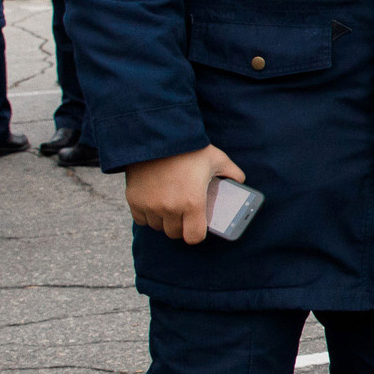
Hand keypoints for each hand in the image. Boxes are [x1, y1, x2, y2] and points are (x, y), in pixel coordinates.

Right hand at [125, 144, 243, 244]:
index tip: (197, 227)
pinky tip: (154, 204)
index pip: (193, 237)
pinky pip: (140, 219)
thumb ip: (232, 173)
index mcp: (193, 203)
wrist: (157, 137)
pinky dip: (147, 215)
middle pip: (175, 233)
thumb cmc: (189, 149)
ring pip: (157, 227)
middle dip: (181, 226)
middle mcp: (170, 208)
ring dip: (164, 221)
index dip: (197, 234)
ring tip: (170, 207)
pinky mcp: (134, 199)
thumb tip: (240, 181)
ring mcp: (150, 205)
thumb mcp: (217, 159)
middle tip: (185, 215)